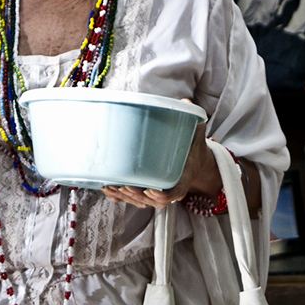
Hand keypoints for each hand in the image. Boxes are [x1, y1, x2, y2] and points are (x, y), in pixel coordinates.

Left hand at [103, 119, 219, 209]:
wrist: (194, 161)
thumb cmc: (193, 148)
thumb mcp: (197, 135)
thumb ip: (193, 121)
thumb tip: (186, 103)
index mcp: (183, 179)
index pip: (174, 194)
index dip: (161, 196)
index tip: (150, 190)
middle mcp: (170, 189)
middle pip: (152, 201)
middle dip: (136, 197)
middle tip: (124, 187)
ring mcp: (157, 191)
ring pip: (140, 202)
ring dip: (125, 198)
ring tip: (111, 187)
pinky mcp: (147, 189)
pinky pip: (132, 199)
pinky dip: (120, 198)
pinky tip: (108, 191)